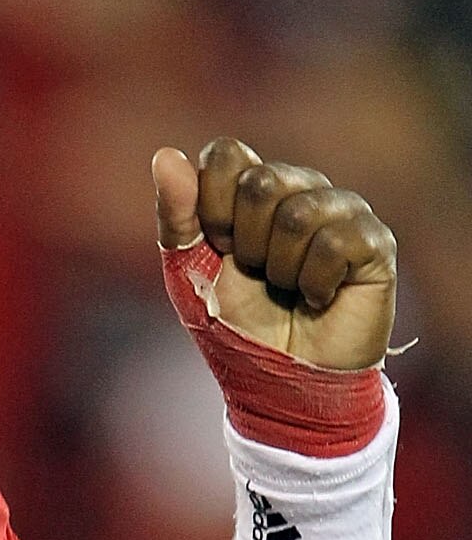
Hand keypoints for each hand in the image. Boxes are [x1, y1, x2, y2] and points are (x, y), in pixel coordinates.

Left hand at [153, 137, 395, 369]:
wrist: (280, 385)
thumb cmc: (235, 329)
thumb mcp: (189, 275)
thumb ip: (177, 217)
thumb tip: (165, 154)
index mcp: (254, 191)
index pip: (226, 156)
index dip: (211, 209)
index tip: (219, 250)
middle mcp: (302, 190)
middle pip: (262, 181)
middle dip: (246, 245)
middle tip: (258, 276)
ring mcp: (343, 212)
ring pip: (298, 214)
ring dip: (280, 270)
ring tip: (289, 290)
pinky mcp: (374, 242)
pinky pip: (333, 244)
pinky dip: (314, 285)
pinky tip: (319, 300)